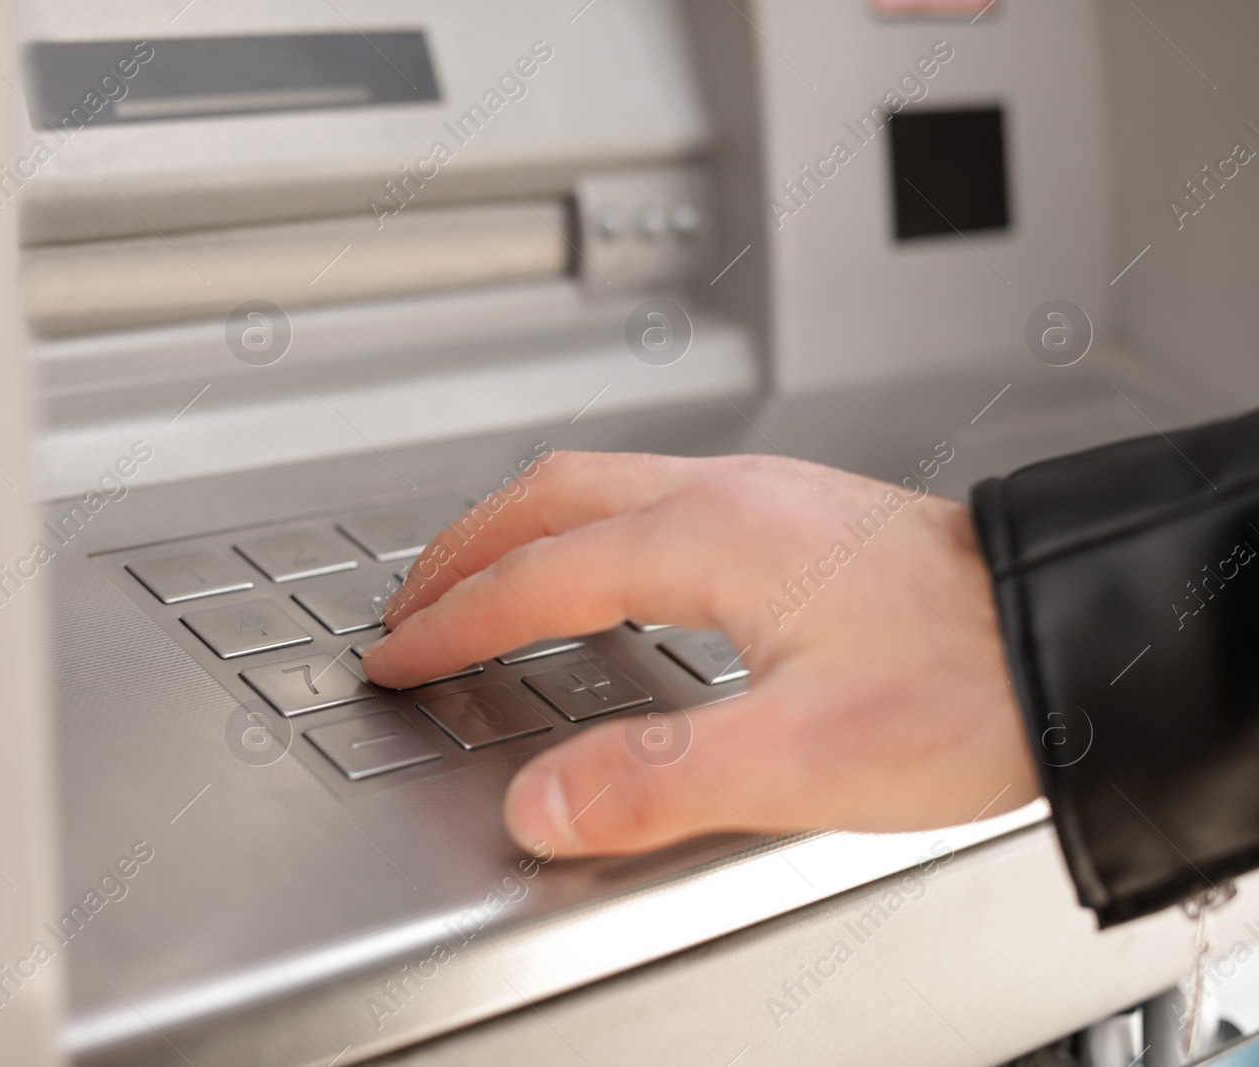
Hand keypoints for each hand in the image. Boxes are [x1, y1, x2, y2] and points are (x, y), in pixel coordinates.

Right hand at [360, 451, 1038, 855]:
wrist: (1076, 632)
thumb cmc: (970, 684)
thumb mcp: (807, 757)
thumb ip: (658, 780)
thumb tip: (542, 803)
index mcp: (709, 535)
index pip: (537, 576)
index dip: (454, 623)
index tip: (398, 656)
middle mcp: (727, 494)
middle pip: (549, 495)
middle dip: (462, 550)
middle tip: (408, 605)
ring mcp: (763, 495)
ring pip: (598, 485)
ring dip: (518, 533)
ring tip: (478, 584)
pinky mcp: (794, 516)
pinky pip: (646, 499)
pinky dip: (581, 534)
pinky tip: (599, 580)